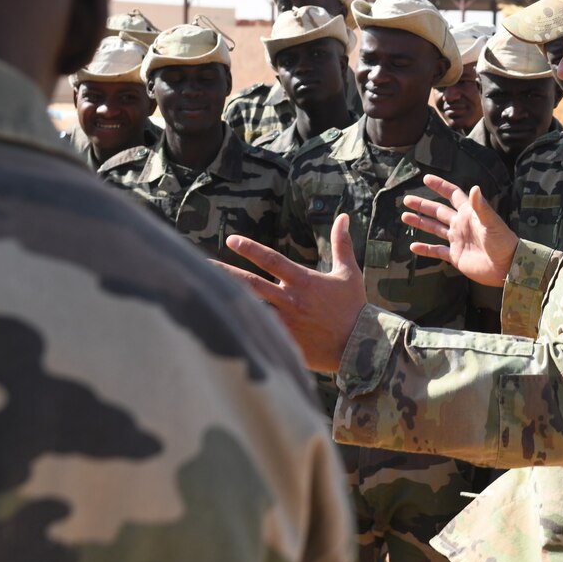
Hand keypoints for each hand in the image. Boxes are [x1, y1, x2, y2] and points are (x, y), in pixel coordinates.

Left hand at [216, 214, 364, 372]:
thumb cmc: (354, 307)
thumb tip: (344, 217)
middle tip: (202, 264)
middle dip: (225, 272)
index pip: (272, 260)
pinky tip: (221, 324)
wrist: (360, 345)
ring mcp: (286, 322)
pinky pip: (259, 333)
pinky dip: (241, 328)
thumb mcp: (349, 272)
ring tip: (205, 293)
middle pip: (251, 283)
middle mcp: (291, 300)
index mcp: (304, 281)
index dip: (250, 249)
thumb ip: (342, 244)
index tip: (231, 240)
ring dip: (228, 299)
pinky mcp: (286, 341)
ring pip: (250, 308)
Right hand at [401, 174, 517, 286]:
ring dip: (420, 223)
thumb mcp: (492, 223)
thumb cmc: (503, 242)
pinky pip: (437, 251)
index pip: (452, 195)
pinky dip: (425, 249)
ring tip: (405, 216)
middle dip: (423, 205)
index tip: (426, 178)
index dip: (440, 186)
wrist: (507, 267)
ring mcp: (458, 240)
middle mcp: (461, 224)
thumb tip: (474, 187)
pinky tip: (413, 247)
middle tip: (407, 199)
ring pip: (435, 229)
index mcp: (469, 213)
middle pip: (438, 211)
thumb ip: (481, 207)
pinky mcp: (456, 256)